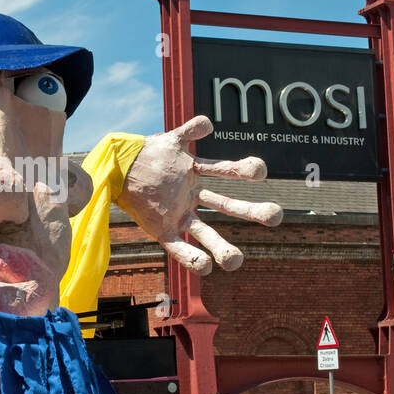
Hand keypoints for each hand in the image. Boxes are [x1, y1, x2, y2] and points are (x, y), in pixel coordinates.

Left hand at [117, 117, 282, 274]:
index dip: (244, 170)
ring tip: (236, 262)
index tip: (260, 170)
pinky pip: (177, 248)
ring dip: (221, 247)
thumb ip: (189, 130)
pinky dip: (190, 258)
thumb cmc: (145, 154)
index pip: (226, 172)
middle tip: (276, 215)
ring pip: (205, 233)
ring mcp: (178, 214)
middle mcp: (192, 197)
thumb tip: (209, 125)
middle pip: (226, 206)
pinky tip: (205, 268)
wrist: (117, 169)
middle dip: (252, 211)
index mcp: (196, 174)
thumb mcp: (169, 140)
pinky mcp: (161, 229)